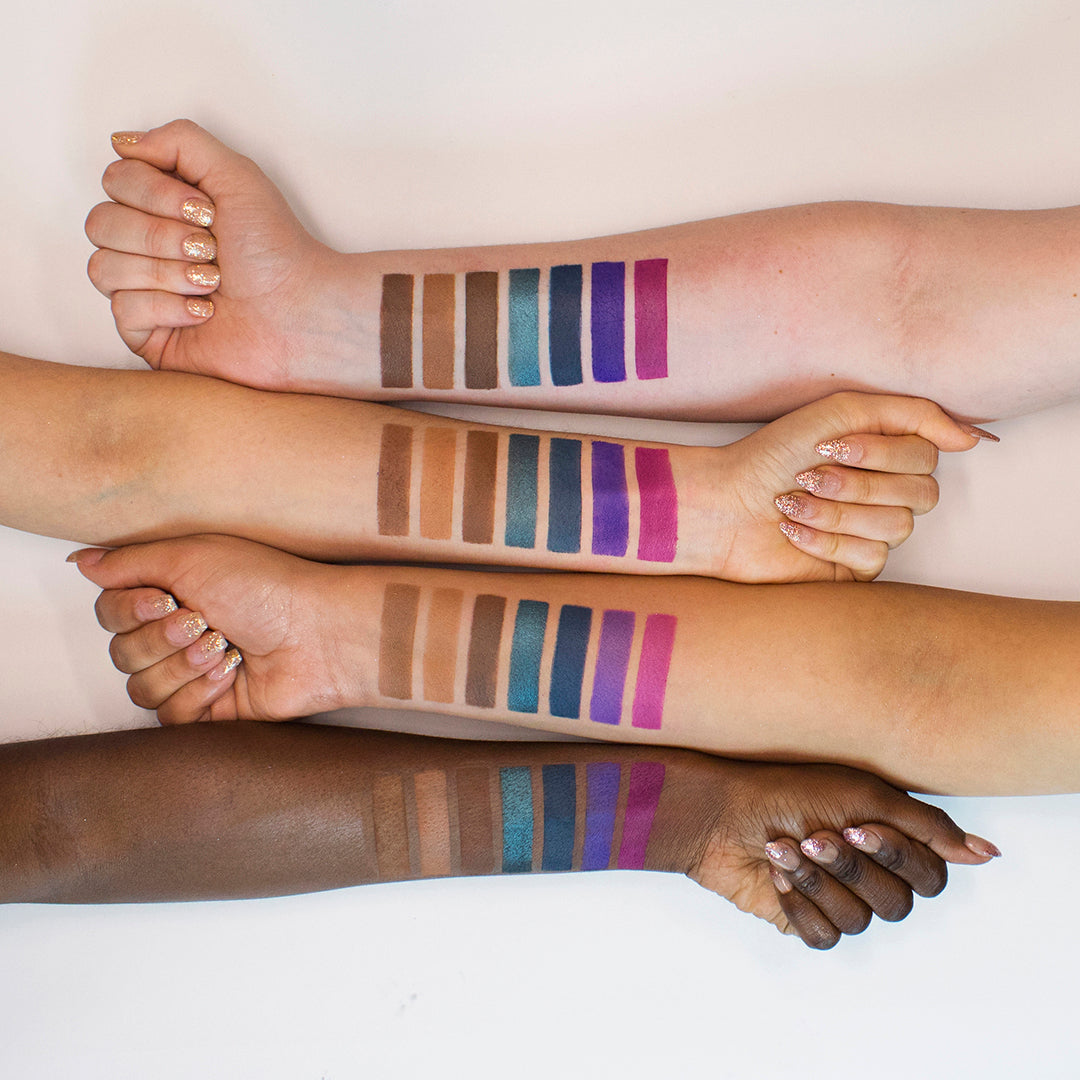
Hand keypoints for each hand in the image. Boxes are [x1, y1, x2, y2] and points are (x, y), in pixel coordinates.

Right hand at [70, 535, 353, 722]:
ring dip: (182, 665)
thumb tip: (82, 562)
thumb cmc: (267, 586)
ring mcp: (194, 674)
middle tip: (204, 622)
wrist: (319, 632)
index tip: (163, 598)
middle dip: (160, 639)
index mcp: (172, 595)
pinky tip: (231, 674)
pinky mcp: (211, 711)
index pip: (110, 613)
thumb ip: (131, 562)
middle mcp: (179, 635)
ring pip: (140, 687)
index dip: (128, 611)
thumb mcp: (193, 556)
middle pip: (120, 653)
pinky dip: (198, 692)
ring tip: (225, 647)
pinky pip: (170, 715)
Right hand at [85, 119, 342, 389]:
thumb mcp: (236, 174)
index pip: (114, 180)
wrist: (301, 314)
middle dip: (162, 235)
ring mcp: (144, 292)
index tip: (207, 212)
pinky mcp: (147, 334)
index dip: (155, 193)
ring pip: (102, 267)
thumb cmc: (278, 252)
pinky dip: (168, 307)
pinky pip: (121, 310)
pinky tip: (205, 313)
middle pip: (100, 222)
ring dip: (167, 272)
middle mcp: (150, 247)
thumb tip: (123, 143)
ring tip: (213, 283)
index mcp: (165, 208)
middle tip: (212, 249)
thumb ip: (180, 141)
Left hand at [688, 757, 997, 947]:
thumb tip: (986, 854)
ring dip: (818, 881)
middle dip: (852, 868)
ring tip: (785, 846)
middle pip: (899, 903)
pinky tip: (776, 873)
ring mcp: (838, 898)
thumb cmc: (787, 790)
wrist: (720, 811)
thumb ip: (926, 826)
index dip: (899, 857)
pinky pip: (826, 936)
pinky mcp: (805, 920)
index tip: (859, 827)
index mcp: (888, 840)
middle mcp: (869, 872)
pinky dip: (798, 902)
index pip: (931, 874)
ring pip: (861, 920)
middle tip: (816, 836)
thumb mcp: (862, 794)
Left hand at [715, 390, 995, 581]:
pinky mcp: (853, 569)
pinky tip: (791, 532)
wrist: (721, 505)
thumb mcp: (840, 412)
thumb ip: (911, 414)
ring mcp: (873, 533)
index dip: (880, 452)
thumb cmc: (772, 455)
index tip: (829, 444)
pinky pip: (870, 557)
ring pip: (897, 527)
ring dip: (835, 511)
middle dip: (857, 483)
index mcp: (887, 454)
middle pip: (923, 493)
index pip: (929, 454)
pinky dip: (824, 540)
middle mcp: (887, 493)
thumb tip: (971, 438)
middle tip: (808, 476)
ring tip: (791, 504)